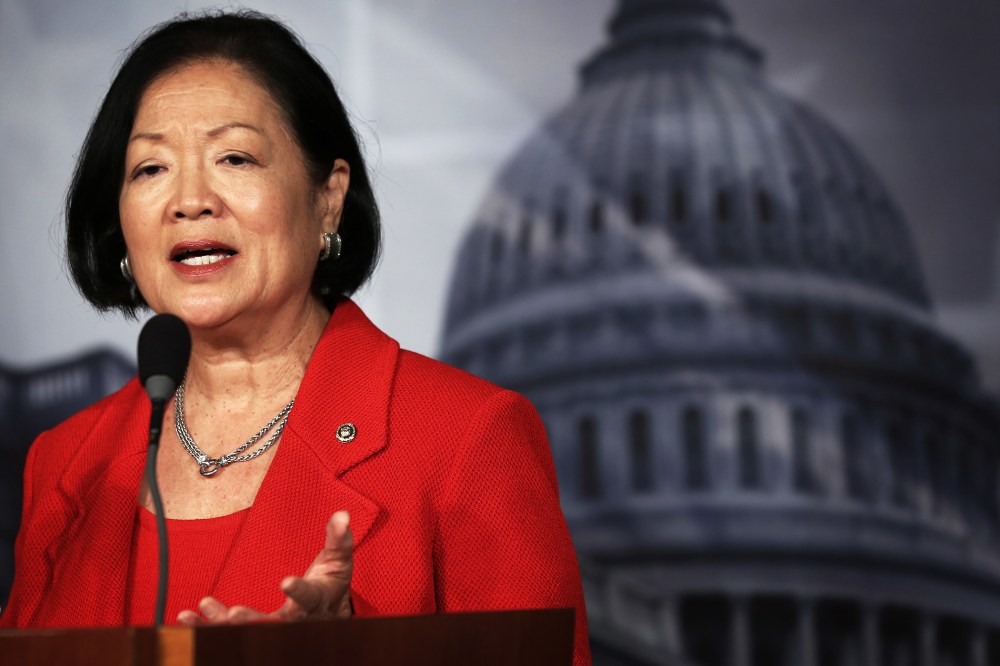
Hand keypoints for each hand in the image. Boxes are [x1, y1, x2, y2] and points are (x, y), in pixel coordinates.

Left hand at [177, 511, 353, 624]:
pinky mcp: (256, 629)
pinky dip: (208, 625)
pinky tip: (187, 617)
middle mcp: (295, 621)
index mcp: (317, 601)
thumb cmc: (331, 584)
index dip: (299, 591)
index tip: (286, 582)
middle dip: (253, 620)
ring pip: (249, 631)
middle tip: (233, 613)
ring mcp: (274, 628)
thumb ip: (339, 539)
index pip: (309, 598)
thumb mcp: (339, 560)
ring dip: (223, 623)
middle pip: (274, 625)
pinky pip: (231, 631)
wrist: (328, 615)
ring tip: (203, 608)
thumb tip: (342, 514)